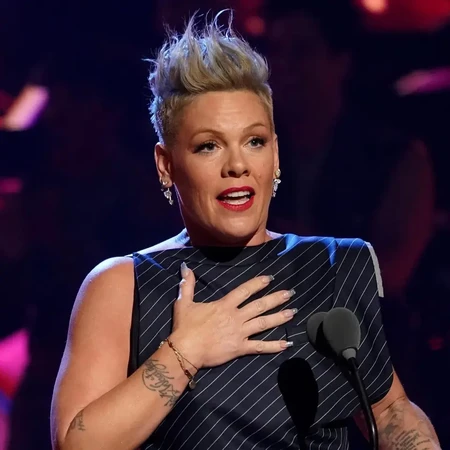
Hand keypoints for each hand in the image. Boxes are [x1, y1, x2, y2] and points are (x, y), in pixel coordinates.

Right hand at [170, 262, 296, 368]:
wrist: (185, 350)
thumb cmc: (185, 327)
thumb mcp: (184, 303)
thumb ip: (187, 284)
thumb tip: (185, 267)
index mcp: (225, 305)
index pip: (245, 290)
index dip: (258, 283)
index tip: (270, 278)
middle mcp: (236, 317)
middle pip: (260, 305)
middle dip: (276, 298)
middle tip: (290, 293)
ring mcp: (240, 333)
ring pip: (264, 323)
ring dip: (280, 317)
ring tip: (293, 312)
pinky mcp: (240, 349)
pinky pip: (260, 347)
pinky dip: (274, 345)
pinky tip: (287, 344)